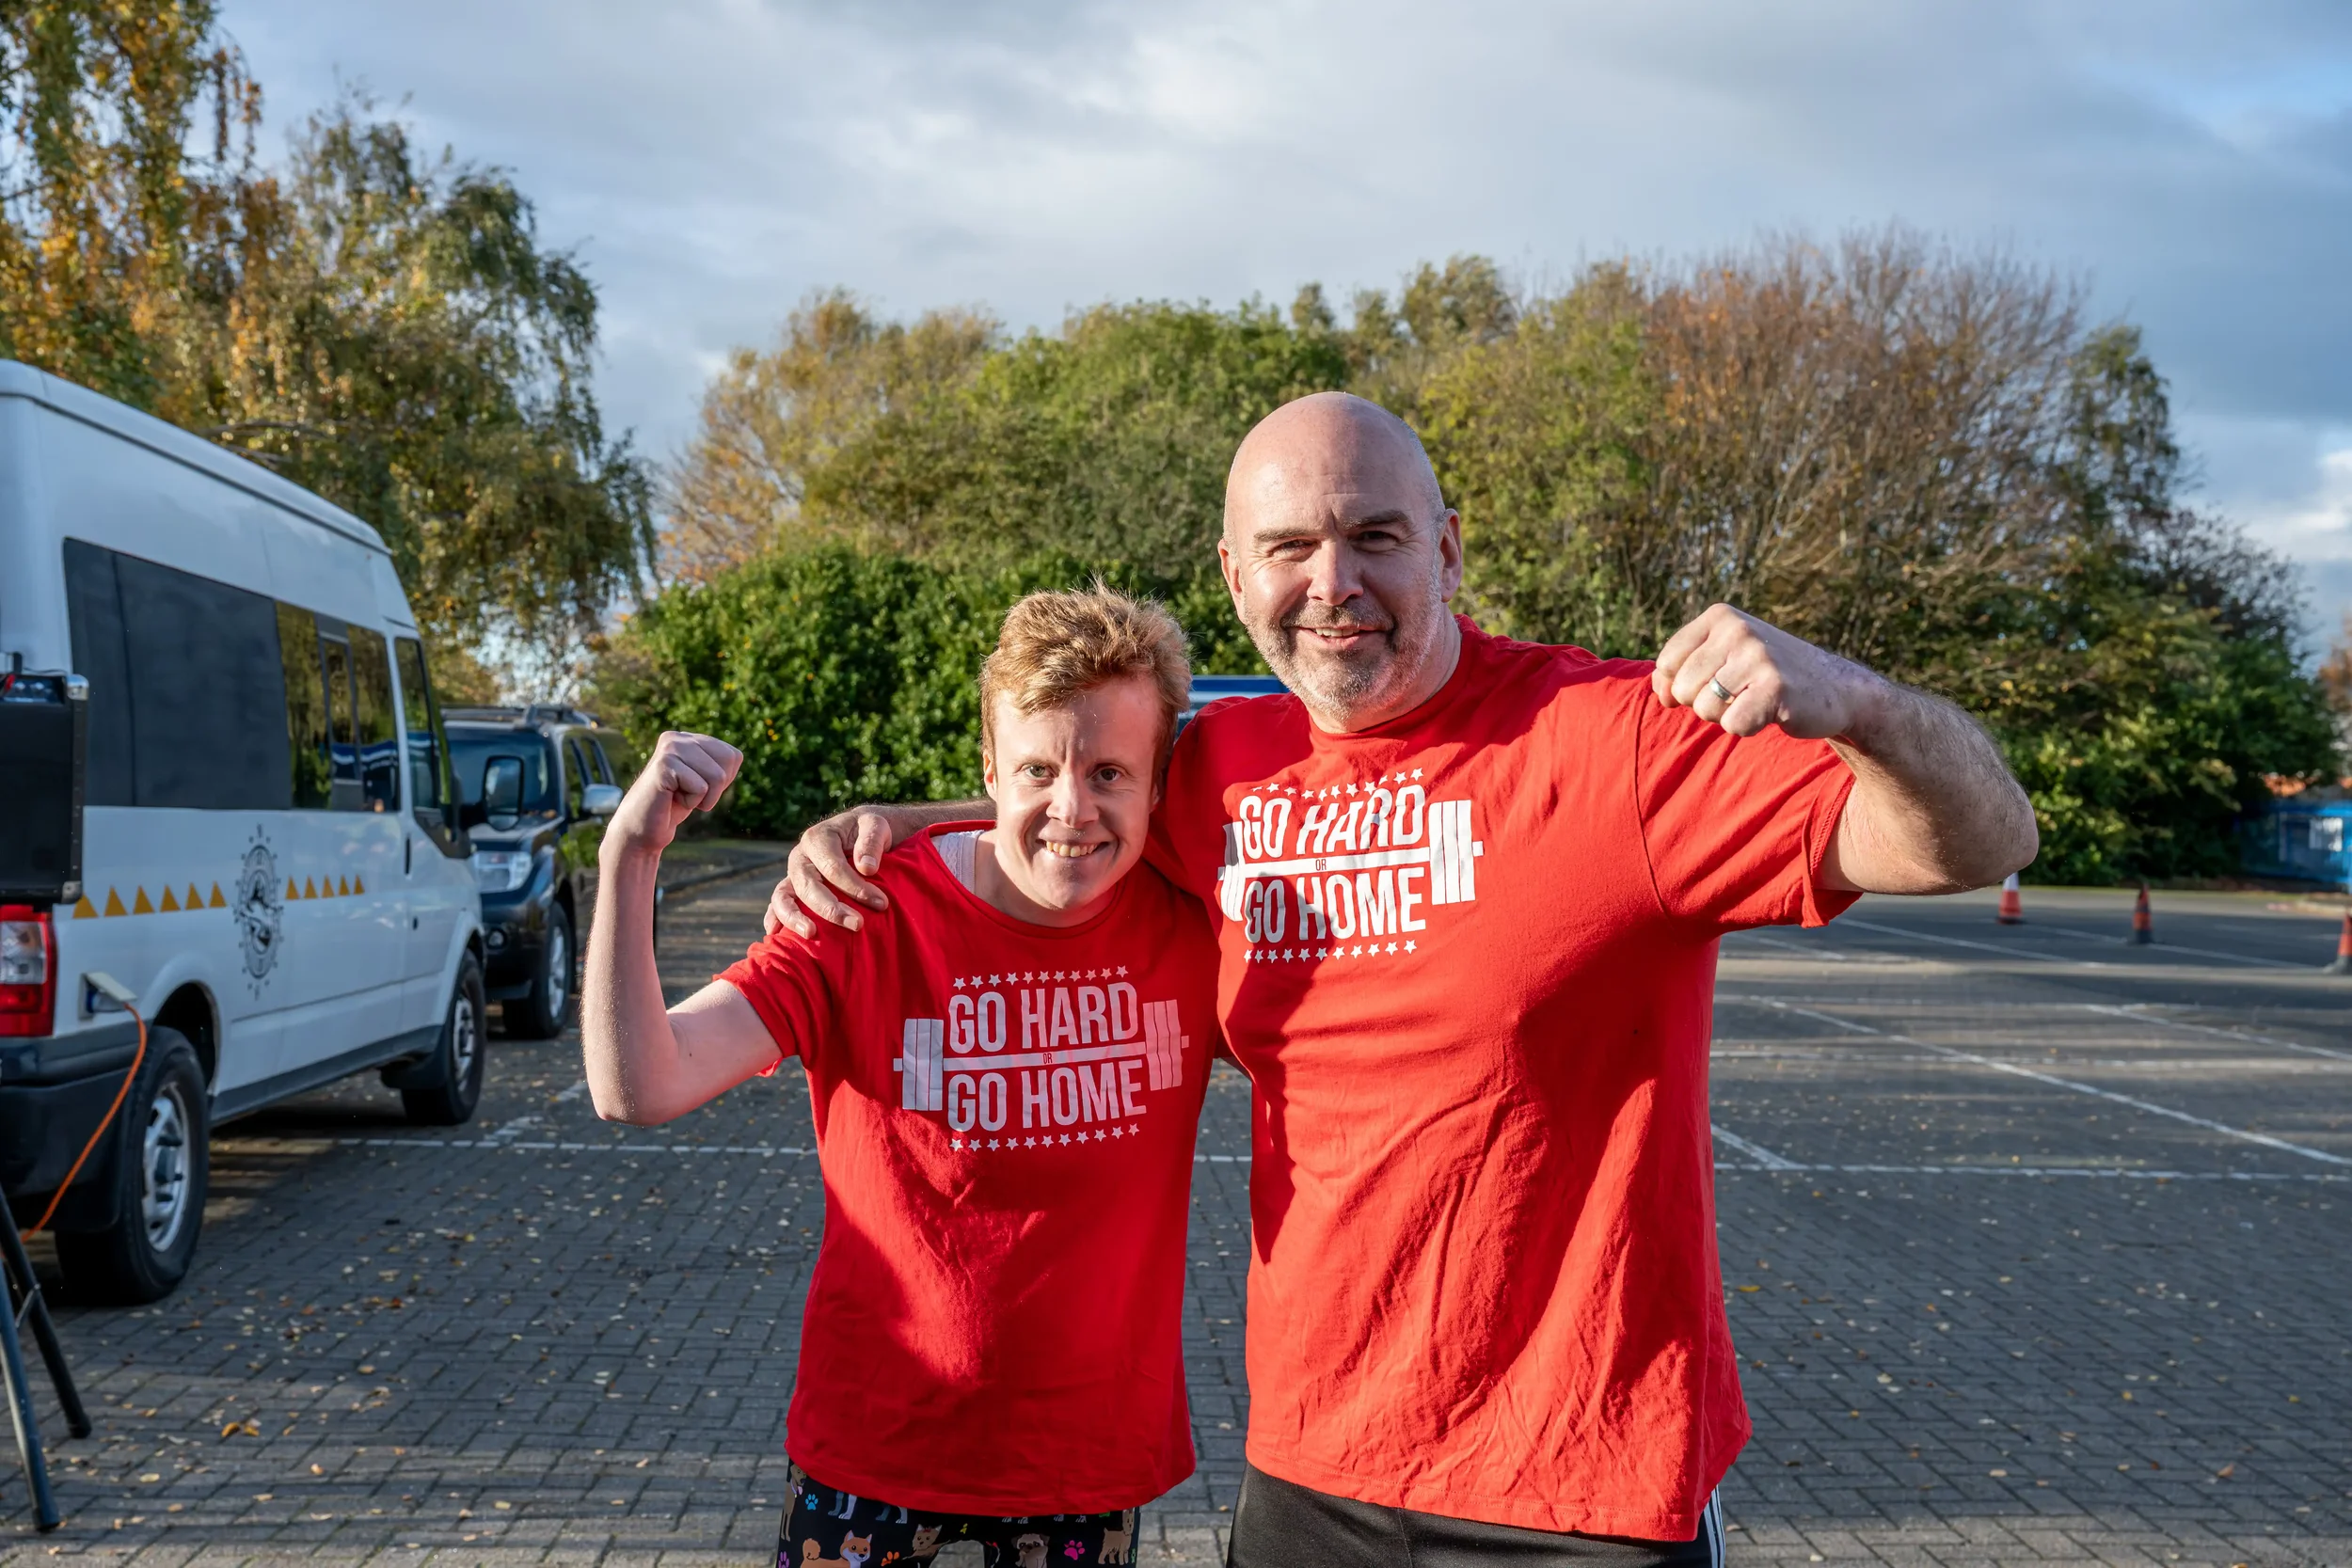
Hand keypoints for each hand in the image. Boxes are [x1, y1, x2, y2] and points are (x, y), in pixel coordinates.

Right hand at [608, 731, 742, 855]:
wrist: (641, 829)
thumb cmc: (674, 806)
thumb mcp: (703, 781)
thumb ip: (719, 765)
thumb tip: (737, 755)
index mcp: (689, 738)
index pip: (734, 755)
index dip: (722, 781)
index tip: (696, 788)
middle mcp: (678, 737)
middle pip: (728, 761)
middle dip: (715, 789)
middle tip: (687, 794)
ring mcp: (669, 749)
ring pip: (717, 776)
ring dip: (702, 797)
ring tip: (678, 796)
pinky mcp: (664, 765)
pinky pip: (701, 788)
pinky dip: (691, 802)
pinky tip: (670, 799)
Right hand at [763, 806, 900, 938]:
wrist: (859, 832)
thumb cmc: (868, 830)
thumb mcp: (877, 826)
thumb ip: (871, 841)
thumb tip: (866, 868)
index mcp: (818, 838)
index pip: (833, 867)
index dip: (856, 887)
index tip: (881, 903)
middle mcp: (800, 857)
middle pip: (809, 885)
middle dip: (831, 908)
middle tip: (857, 924)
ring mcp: (793, 874)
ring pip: (783, 896)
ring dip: (794, 917)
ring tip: (811, 933)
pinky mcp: (791, 889)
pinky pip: (777, 904)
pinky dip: (773, 918)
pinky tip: (776, 934)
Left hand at [1651, 603, 1888, 740]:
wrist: (1836, 689)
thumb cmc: (1767, 677)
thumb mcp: (1724, 658)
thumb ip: (1683, 669)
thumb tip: (1660, 690)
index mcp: (1720, 617)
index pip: (1666, 662)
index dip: (1677, 686)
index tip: (1707, 687)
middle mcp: (1737, 629)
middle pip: (1683, 689)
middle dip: (1705, 704)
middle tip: (1740, 695)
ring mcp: (1757, 656)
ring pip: (1705, 708)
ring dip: (1726, 716)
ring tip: (1754, 701)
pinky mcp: (1776, 687)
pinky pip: (1733, 725)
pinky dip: (1747, 728)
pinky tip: (1769, 713)